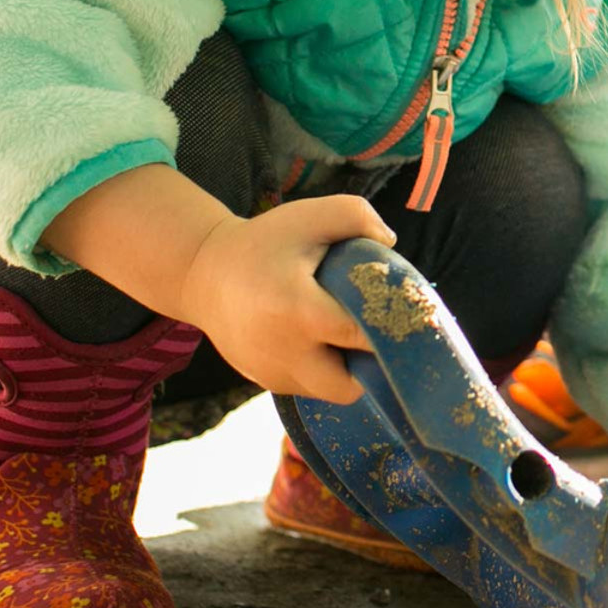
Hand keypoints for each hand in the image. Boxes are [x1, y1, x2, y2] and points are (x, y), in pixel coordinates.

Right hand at [172, 196, 396, 404]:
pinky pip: (312, 387)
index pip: (363, 337)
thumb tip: (391, 244)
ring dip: (348, 369)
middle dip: (371, 366)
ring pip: (332, 392)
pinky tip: (322, 339)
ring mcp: (274, 374)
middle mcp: (285, 353)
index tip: (405, 317)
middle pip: (350, 387)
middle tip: (374, 332)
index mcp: (299, 311)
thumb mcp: (308, 216)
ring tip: (347, 332)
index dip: (391, 330)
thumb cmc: (264, 243)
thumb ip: (357, 216)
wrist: (203, 275)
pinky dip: (325, 370)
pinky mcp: (267, 383)